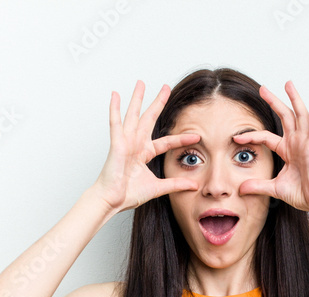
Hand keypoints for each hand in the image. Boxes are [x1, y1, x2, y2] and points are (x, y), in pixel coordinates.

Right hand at [93, 80, 199, 213]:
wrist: (112, 201)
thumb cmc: (128, 194)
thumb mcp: (158, 188)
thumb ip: (175, 184)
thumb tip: (194, 185)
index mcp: (144, 154)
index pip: (166, 142)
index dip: (181, 138)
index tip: (196, 136)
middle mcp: (135, 145)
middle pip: (149, 119)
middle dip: (158, 103)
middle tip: (166, 87)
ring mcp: (125, 142)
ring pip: (133, 115)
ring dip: (137, 99)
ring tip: (141, 83)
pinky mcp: (117, 144)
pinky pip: (116, 123)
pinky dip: (115, 109)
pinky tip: (116, 95)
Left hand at [233, 80, 308, 216]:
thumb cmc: (303, 194)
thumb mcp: (275, 189)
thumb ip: (258, 186)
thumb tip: (241, 189)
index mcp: (287, 151)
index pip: (266, 137)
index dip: (252, 135)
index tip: (236, 136)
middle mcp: (296, 143)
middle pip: (284, 117)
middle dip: (274, 102)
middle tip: (263, 88)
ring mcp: (306, 143)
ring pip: (299, 115)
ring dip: (294, 98)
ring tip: (288, 83)